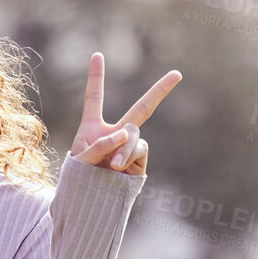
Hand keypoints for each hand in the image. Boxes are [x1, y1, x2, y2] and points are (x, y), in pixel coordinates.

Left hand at [69, 52, 181, 176]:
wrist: (90, 204)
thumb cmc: (79, 181)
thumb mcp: (81, 161)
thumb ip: (99, 145)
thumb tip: (124, 135)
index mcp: (93, 127)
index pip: (95, 97)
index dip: (97, 76)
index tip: (98, 54)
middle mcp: (116, 133)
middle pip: (142, 108)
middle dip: (161, 90)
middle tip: (177, 74)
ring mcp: (130, 146)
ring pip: (134, 133)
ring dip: (124, 147)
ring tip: (114, 165)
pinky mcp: (140, 161)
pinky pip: (139, 149)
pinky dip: (129, 156)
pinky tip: (118, 168)